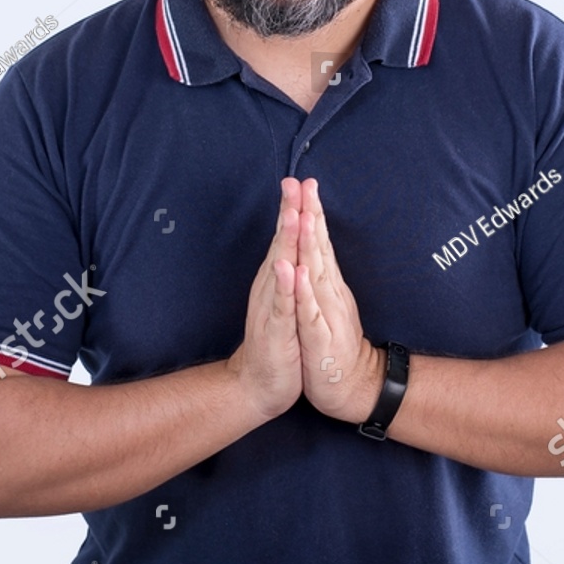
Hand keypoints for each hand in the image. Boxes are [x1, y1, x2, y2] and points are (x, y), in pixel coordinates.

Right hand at [226, 178, 303, 421]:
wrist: (260, 383)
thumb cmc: (279, 340)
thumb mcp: (287, 300)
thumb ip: (290, 272)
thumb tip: (293, 243)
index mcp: (279, 278)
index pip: (287, 238)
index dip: (295, 209)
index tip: (302, 181)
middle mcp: (272, 286)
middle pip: (282, 243)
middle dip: (289, 212)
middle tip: (293, 182)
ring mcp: (272, 306)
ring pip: (280, 268)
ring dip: (285, 241)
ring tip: (291, 214)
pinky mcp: (275, 330)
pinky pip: (280, 305)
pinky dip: (284, 286)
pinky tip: (287, 268)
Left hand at [293, 178, 383, 423]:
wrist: (349, 386)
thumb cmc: (330, 343)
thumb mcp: (323, 304)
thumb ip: (321, 274)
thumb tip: (317, 244)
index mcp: (325, 284)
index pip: (317, 242)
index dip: (311, 212)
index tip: (303, 181)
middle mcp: (328, 293)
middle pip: (319, 248)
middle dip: (311, 215)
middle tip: (305, 184)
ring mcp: (325, 314)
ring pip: (317, 274)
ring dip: (310, 245)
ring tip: (304, 216)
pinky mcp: (319, 338)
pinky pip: (310, 313)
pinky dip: (304, 293)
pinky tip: (298, 274)